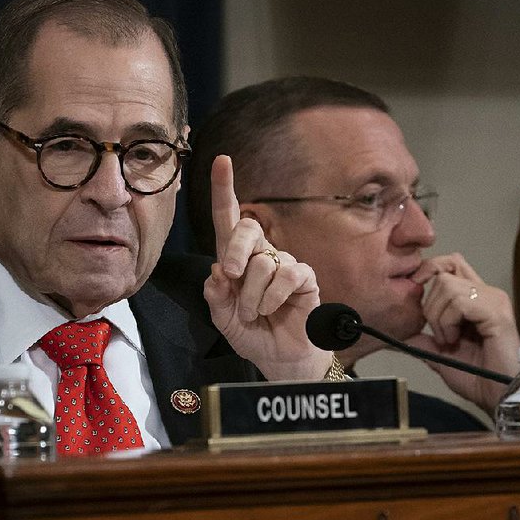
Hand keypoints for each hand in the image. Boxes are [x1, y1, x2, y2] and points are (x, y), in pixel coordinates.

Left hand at [202, 155, 331, 379]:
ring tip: (253, 314)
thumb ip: (215, 295)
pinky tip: (273, 309)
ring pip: (263, 262)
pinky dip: (273, 296)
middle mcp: (260, 255)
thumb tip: (218, 270)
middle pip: (247, 228)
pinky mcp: (304, 278)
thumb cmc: (251, 333)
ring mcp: (283, 264)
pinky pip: (286, 275)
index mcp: (235, 259)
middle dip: (236, 251)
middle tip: (231, 276)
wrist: (279, 359)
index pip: (228, 219)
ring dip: (252, 295)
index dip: (223, 190)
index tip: (221, 160)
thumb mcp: (222, 317)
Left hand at [408, 253, 519, 412]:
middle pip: (442, 273)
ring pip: (446, 286)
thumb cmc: (477, 377)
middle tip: (439, 334)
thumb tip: (398, 332)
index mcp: (474, 298)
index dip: (429, 269)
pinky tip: (455, 340)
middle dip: (429, 306)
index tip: (416, 292)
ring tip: (449, 340)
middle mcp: (486, 293)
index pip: (450, 262)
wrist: (498, 396)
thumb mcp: (439, 355)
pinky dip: (448, 322)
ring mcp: (493, 300)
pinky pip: (459, 302)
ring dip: (438, 318)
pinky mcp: (497, 312)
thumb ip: (422, 340)